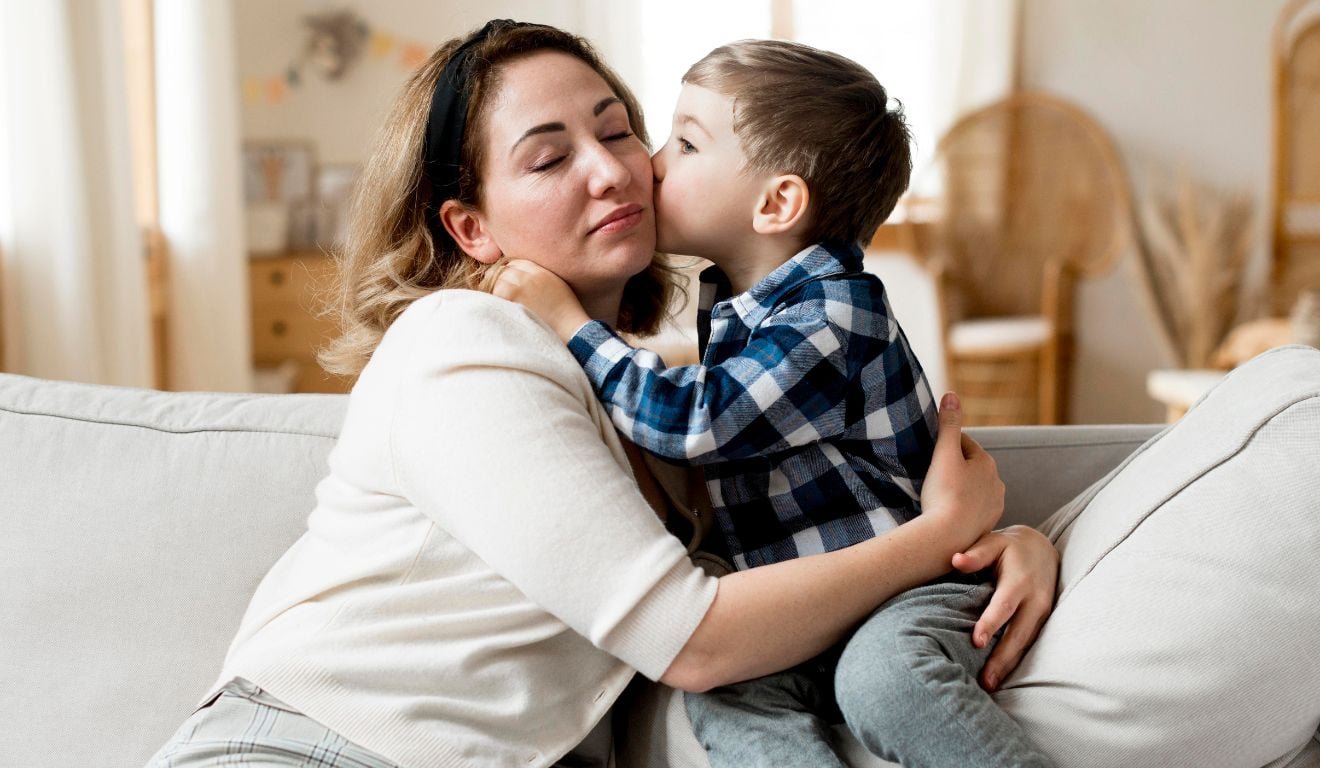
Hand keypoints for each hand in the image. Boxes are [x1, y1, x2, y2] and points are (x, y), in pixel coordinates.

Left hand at [490, 259, 590, 341]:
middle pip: (503, 271)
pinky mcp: (512, 302)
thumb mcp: (556, 285)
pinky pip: (495, 295)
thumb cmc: (566, 312)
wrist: (571, 329)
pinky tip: (498, 309)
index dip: (508, 271)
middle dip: (498, 279)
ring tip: (497, 302)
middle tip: (496, 292)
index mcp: (540, 271)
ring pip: (496, 281)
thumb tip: (521, 278)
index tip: (506, 281)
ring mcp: (519, 289)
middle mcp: (529, 277)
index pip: (515, 263)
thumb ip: (539, 277)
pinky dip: (493, 300)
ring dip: (494, 289)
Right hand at [919, 392, 1004, 549]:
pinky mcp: (987, 524)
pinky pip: (973, 509)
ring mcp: (994, 505)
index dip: (945, 446)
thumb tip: (952, 394)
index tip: (930, 453)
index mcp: (987, 462)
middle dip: (954, 467)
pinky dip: (963, 507)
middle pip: (970, 467)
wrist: (948, 537)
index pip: (964, 444)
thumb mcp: (944, 454)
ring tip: (940, 495)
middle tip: (932, 474)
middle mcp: (997, 482)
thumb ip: (948, 424)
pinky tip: (949, 512)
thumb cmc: (944, 493)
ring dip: (960, 488)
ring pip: (974, 488)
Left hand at [952, 525, 1058, 691]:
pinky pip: (1029, 644)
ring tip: (990, 686)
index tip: (976, 641)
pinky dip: (1016, 661)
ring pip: (1026, 643)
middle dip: (1001, 659)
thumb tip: (955, 560)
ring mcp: (1043, 613)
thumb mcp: (994, 541)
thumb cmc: (1009, 547)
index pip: (1004, 606)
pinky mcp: (1043, 622)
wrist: (1042, 548)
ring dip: (1008, 666)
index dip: (991, 624)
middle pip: (1018, 634)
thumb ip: (975, 553)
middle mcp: (1035, 600)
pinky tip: (1001, 677)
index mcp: (1020, 581)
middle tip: (984, 681)